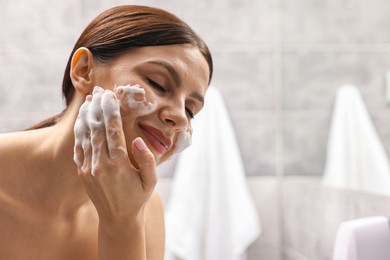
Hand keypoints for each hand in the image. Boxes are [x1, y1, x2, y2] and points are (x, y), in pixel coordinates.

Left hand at [73, 86, 156, 223]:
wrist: (118, 218)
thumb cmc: (138, 197)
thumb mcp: (150, 181)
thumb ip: (147, 160)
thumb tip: (138, 141)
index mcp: (119, 165)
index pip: (113, 131)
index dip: (111, 111)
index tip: (110, 95)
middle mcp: (101, 165)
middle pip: (97, 129)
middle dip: (97, 107)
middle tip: (99, 91)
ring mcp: (89, 169)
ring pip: (85, 136)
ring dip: (86, 116)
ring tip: (88, 99)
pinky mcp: (82, 172)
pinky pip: (79, 147)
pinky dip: (79, 131)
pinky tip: (82, 120)